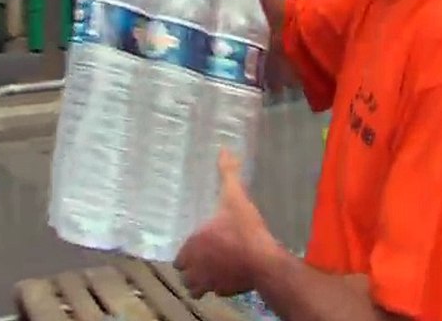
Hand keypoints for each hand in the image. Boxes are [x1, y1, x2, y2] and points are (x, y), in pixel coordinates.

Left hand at [174, 149, 277, 298]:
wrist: (263, 260)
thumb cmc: (244, 228)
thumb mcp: (235, 197)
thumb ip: (227, 174)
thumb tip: (223, 150)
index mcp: (193, 246)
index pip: (178, 258)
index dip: (185, 254)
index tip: (194, 247)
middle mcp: (197, 268)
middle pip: (185, 276)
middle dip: (191, 271)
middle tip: (202, 259)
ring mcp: (211, 283)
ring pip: (197, 289)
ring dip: (201, 283)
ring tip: (212, 272)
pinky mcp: (226, 292)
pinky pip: (217, 292)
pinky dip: (220, 286)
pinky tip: (230, 276)